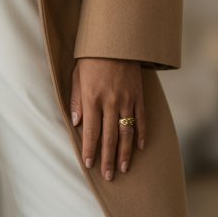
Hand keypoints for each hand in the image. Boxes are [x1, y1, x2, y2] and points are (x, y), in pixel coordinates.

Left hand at [69, 57, 145, 179]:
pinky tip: (139, 147)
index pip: (90, 131)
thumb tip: (76, 123)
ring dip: (125, 153)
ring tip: (124, 168)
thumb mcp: (76, 76)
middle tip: (108, 176)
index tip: (88, 164)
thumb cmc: (91, 58)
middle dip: (108, 159)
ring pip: (126, 132)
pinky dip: (141, 134)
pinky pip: (141, 119)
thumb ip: (76, 100)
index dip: (89, 149)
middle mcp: (110, 102)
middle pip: (109, 137)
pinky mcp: (138, 95)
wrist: (115, 40)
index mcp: (92, 98)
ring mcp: (126, 100)